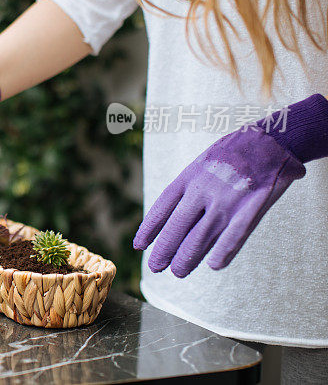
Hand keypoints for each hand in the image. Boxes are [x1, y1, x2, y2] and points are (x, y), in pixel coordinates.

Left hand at [133, 126, 305, 276]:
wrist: (270, 139)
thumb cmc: (233, 152)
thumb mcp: (203, 162)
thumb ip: (190, 186)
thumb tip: (172, 213)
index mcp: (189, 177)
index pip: (162, 208)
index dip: (149, 229)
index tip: (140, 246)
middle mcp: (203, 190)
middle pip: (177, 227)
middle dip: (164, 250)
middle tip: (156, 267)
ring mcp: (227, 201)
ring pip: (200, 237)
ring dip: (187, 258)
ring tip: (177, 272)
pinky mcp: (251, 209)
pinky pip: (234, 236)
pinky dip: (222, 252)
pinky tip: (213, 265)